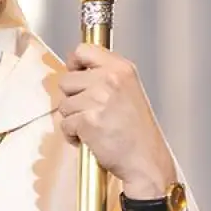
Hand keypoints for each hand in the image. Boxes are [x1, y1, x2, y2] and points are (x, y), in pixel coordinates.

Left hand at [58, 43, 176, 204]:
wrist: (146, 161)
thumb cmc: (137, 132)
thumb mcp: (129, 91)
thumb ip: (105, 76)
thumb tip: (76, 69)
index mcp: (121, 69)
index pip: (83, 50)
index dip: (75, 64)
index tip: (77, 74)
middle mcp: (110, 80)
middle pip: (66, 80)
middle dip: (73, 98)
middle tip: (91, 111)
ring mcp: (98, 99)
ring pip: (63, 104)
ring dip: (73, 118)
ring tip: (94, 127)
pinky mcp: (88, 120)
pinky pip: (64, 124)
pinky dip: (72, 135)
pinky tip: (90, 138)